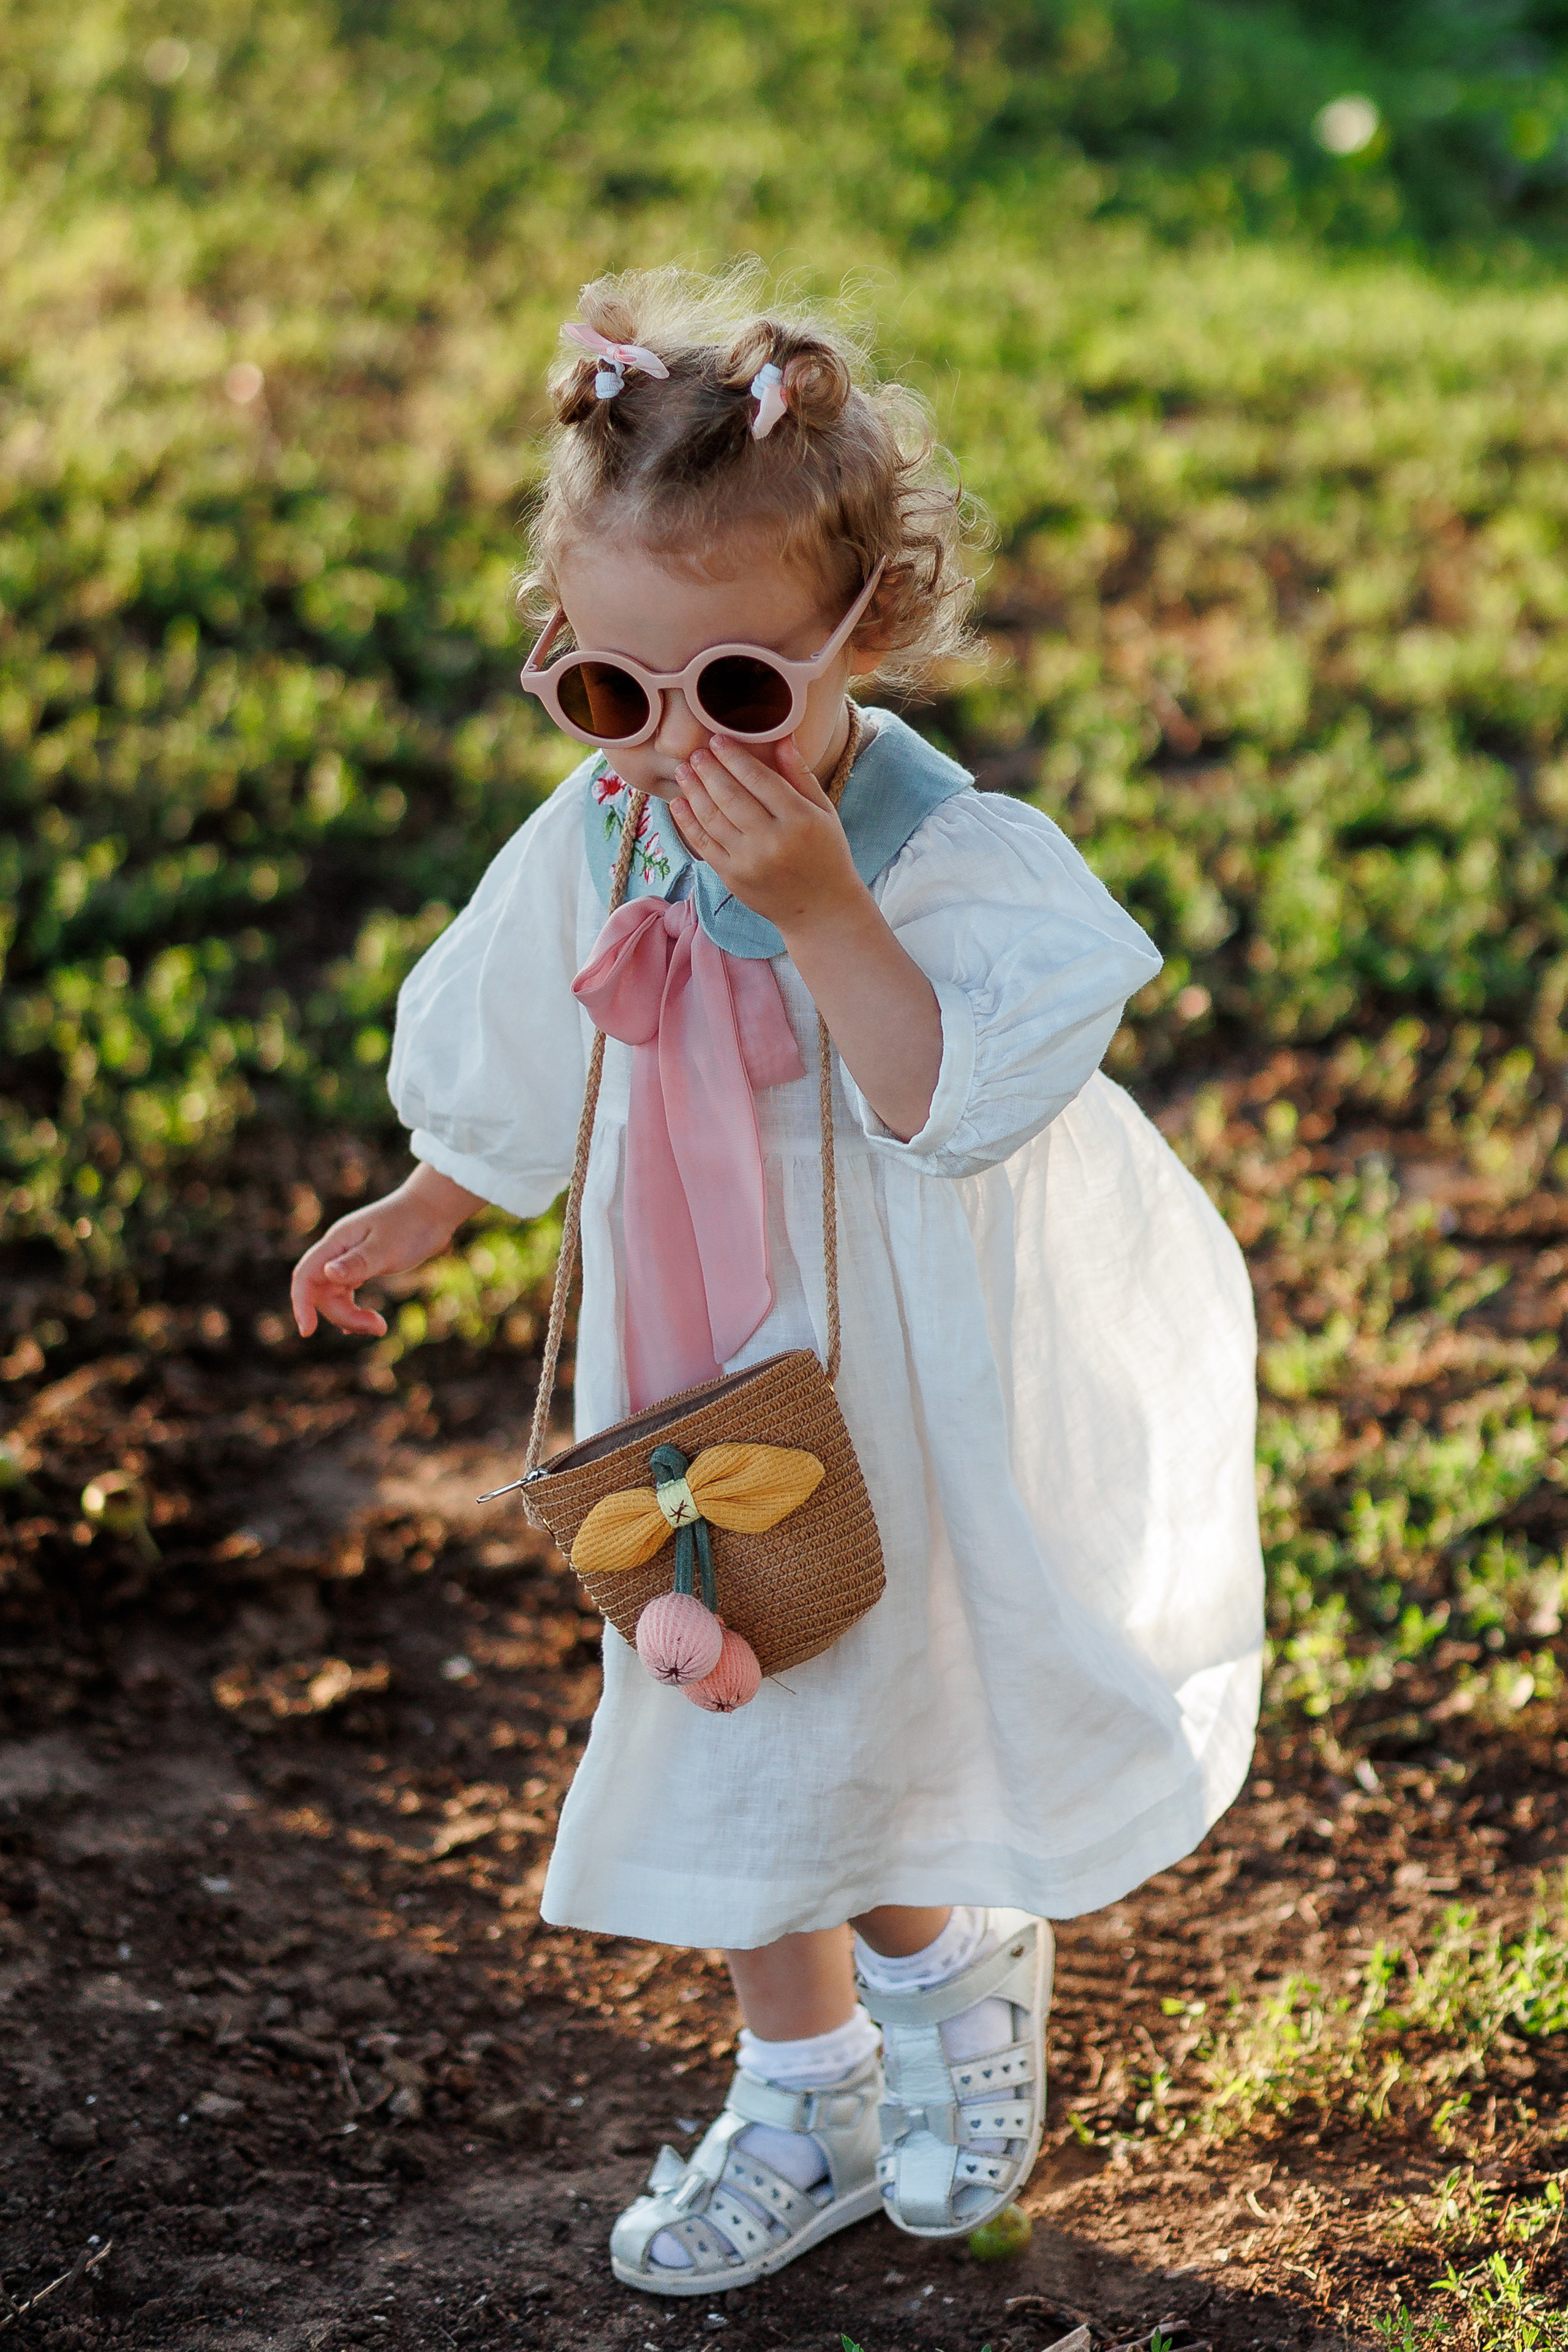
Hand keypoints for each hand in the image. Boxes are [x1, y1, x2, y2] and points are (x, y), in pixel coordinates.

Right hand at [290, 1166, 482, 1337]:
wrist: (432, 1210)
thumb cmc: (410, 1224)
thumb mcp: (386, 1247)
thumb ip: (358, 1262)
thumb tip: (328, 1274)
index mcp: (337, 1243)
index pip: (306, 1276)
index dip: (302, 1304)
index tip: (307, 1331)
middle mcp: (337, 1251)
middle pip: (322, 1293)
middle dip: (344, 1315)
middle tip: (379, 1327)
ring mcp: (348, 1259)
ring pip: (335, 1296)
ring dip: (352, 1317)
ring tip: (380, 1327)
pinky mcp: (362, 1266)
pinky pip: (346, 1293)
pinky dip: (354, 1311)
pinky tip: (365, 1322)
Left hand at [670, 734, 861, 931]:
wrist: (820, 908)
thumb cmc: (826, 853)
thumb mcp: (823, 812)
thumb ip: (800, 775)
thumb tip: (782, 737)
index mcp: (800, 820)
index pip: (760, 780)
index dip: (735, 757)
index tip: (717, 740)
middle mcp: (772, 841)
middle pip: (731, 796)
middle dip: (709, 770)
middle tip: (695, 752)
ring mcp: (749, 862)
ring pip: (713, 818)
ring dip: (693, 791)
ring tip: (683, 770)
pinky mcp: (732, 878)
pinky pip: (703, 844)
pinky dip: (687, 821)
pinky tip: (678, 802)